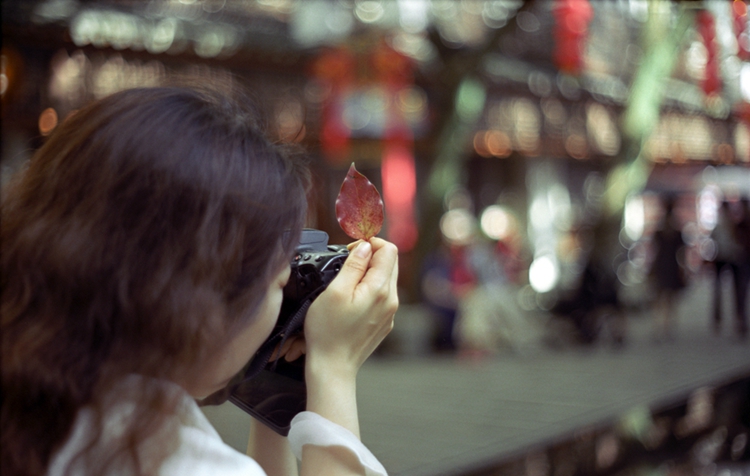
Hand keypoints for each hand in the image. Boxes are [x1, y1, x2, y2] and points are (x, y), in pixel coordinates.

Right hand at [301, 237, 397, 444]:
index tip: (351, 250)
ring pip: (387, 279)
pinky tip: (352, 300)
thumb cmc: (328, 331)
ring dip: (369, 272)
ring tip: (346, 282)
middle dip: (371, 256)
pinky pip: (382, 296)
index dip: (370, 243)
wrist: (333, 366)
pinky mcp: (385, 322)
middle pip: (391, 262)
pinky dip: (370, 289)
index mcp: (380, 289)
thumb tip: (365, 246)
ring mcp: (390, 313)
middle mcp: (391, 300)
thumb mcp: (335, 291)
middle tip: (347, 263)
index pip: (389, 249)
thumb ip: (353, 265)